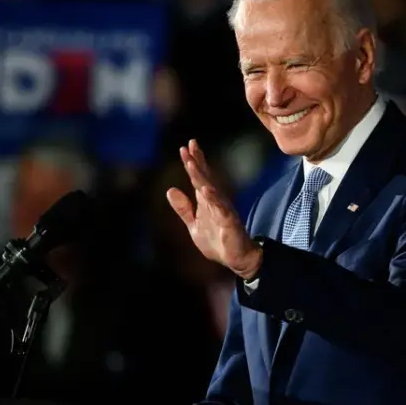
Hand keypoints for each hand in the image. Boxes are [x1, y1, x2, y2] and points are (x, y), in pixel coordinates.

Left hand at [167, 140, 261, 278]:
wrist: (236, 259)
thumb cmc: (217, 241)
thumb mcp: (194, 225)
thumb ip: (183, 208)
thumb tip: (169, 190)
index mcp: (206, 201)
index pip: (199, 178)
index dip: (193, 162)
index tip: (185, 147)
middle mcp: (215, 201)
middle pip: (205, 178)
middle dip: (197, 161)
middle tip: (190, 144)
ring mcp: (222, 210)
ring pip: (210, 189)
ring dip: (201, 176)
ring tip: (193, 163)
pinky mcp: (228, 221)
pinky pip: (221, 208)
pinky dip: (214, 198)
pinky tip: (207, 189)